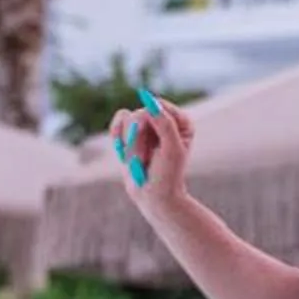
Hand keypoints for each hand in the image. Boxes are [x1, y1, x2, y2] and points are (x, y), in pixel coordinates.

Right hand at [107, 89, 193, 214]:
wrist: (153, 196)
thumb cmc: (167, 175)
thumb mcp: (172, 149)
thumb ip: (164, 124)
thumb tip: (151, 103)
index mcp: (181, 122)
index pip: (159, 107)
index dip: (150, 124)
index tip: (154, 144)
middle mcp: (165, 120)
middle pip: (141, 113)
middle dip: (139, 139)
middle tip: (145, 159)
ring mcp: (147, 126)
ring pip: (128, 119)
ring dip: (131, 144)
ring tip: (140, 160)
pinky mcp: (131, 132)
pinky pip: (118, 122)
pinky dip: (117, 137)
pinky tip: (123, 152)